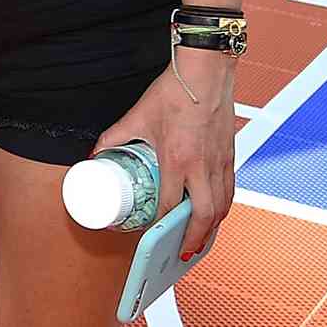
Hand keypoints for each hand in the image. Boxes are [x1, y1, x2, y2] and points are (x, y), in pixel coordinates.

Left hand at [93, 46, 235, 257]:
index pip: (170, 203)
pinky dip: (224, 208)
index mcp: (177, 159)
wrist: (205, 74)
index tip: (152, 232)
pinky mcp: (230, 157)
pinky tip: (216, 213)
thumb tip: (96, 154)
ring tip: (201, 241)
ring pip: (222, 207)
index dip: (160, 222)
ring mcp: (220, 163)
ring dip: (212, 228)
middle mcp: (202, 167)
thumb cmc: (173, 92)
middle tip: (184, 253)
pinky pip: (230, 191)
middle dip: (193, 238)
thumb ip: (115, 137)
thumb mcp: (137, 116)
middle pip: (203, 215)